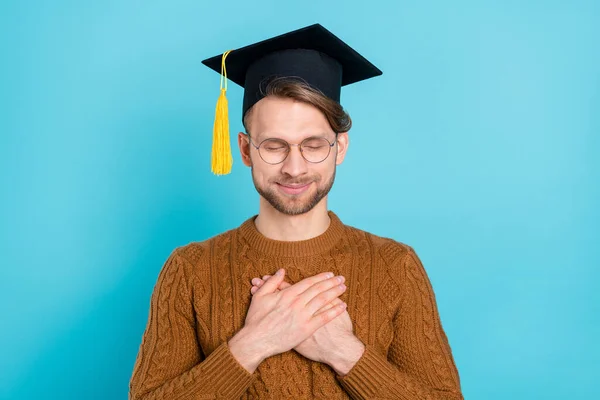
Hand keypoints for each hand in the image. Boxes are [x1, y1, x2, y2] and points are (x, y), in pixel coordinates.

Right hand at [228, 269, 347, 372]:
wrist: (255, 341)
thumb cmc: (256, 319)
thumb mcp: (259, 296)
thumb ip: (272, 282)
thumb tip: (281, 270)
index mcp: (287, 293)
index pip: (308, 282)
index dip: (320, 277)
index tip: (329, 274)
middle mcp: (297, 302)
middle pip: (318, 289)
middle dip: (331, 282)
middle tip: (341, 278)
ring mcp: (302, 316)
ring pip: (323, 300)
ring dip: (335, 292)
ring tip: (344, 287)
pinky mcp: (306, 329)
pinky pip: (324, 318)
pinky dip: (335, 311)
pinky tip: (343, 306)